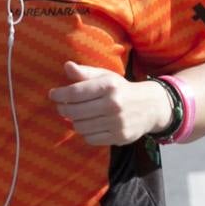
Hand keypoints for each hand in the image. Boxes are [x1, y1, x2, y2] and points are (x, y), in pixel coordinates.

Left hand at [49, 61, 172, 145]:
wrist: (151, 106)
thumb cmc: (121, 89)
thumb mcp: (105, 76)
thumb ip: (85, 73)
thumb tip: (67, 66)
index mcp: (109, 86)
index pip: (75, 92)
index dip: (60, 94)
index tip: (53, 95)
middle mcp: (113, 104)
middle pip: (75, 111)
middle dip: (63, 109)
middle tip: (61, 107)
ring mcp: (117, 122)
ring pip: (81, 127)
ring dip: (74, 121)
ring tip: (76, 116)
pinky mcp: (120, 137)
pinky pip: (91, 139)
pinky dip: (86, 133)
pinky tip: (89, 125)